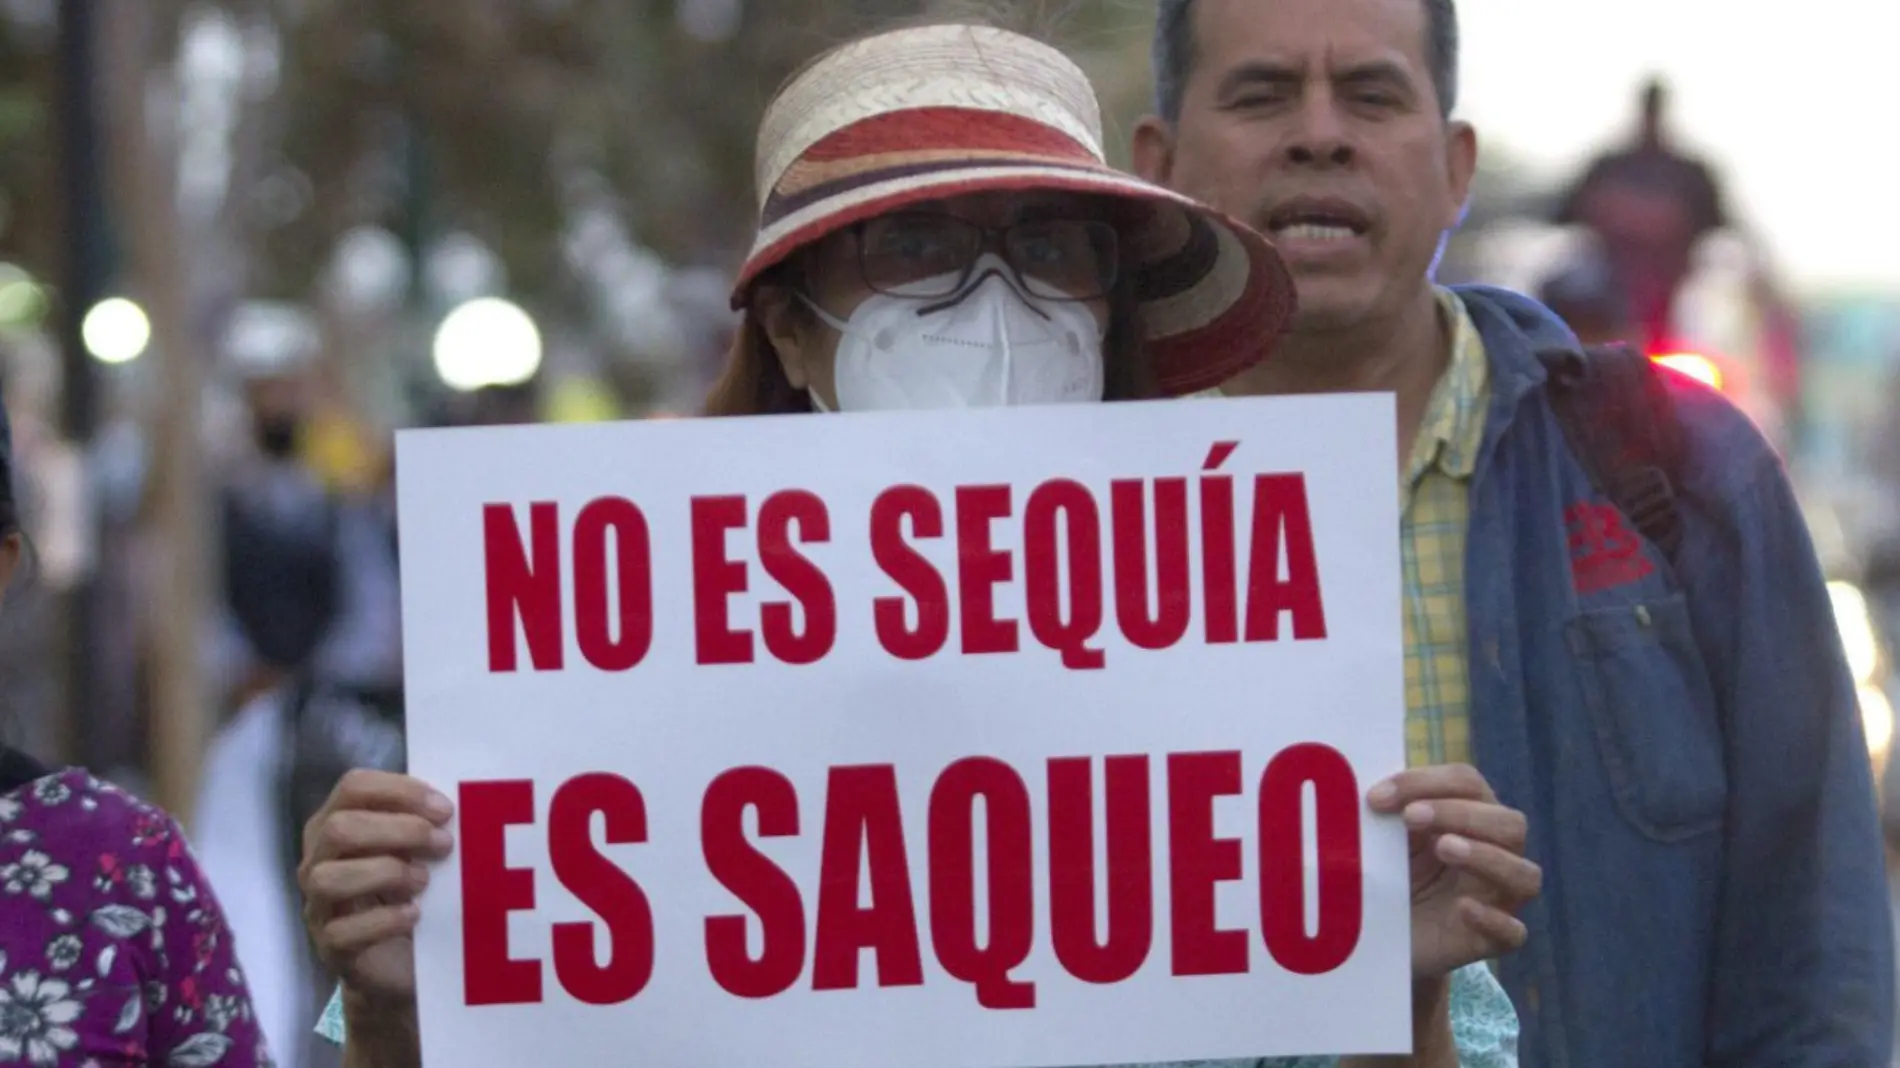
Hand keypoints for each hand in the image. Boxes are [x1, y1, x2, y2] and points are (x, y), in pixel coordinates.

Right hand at [299, 770, 454, 1011]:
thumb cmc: (408, 891)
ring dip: (386, 873)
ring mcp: (317, 906)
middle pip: (339, 828)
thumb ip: (423, 822)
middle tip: (443, 844)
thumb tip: (454, 804)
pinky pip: (343, 932)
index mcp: (336, 823)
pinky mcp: (330, 948)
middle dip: (399, 830)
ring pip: (329, 878)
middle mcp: (317, 860)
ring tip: (423, 881)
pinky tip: (413, 915)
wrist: (398, 964)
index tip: (445, 809)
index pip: (353, 787)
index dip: (400, 790)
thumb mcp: (416, 850)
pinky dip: (384, 920)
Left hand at [1368, 764, 1540, 979]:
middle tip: (1411, 817)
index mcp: (1471, 816)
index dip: (1427, 782)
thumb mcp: (1384, 839)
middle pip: (1510, 824)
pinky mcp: (1490, 940)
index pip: (1468, 784)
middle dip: (1461, 813)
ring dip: (1487, 856)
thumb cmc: (1386, 874)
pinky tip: (1464, 908)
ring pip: (1525, 875)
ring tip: (1444, 848)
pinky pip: (1514, 933)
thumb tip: (1370, 790)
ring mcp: (1499, 899)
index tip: (1379, 797)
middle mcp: (1496, 854)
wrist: (1377, 935)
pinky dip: (1494, 919)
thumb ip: (1385, 811)